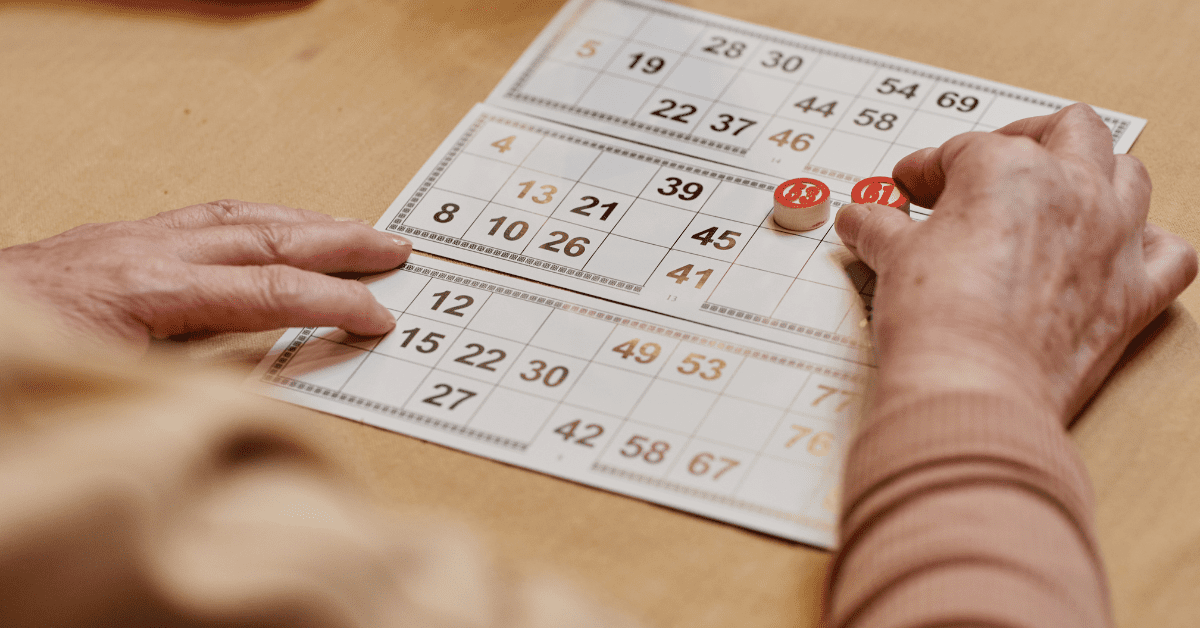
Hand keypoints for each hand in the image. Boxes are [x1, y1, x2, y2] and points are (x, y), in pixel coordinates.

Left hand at [0, 200, 411, 351]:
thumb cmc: (22, 359)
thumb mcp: (111, 388)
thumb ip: (189, 385)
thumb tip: (266, 392)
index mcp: (148, 291)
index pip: (266, 291)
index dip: (332, 302)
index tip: (379, 316)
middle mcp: (148, 252)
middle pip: (265, 237)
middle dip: (338, 241)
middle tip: (395, 247)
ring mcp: (134, 239)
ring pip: (238, 216)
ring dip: (305, 221)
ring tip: (354, 229)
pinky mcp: (120, 240)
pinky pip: (207, 215)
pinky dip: (258, 217)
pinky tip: (275, 225)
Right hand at [836, 104, 1196, 420]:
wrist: (974, 389)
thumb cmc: (938, 320)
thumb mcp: (895, 258)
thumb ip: (881, 229)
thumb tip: (861, 219)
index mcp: (1008, 169)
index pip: (963, 149)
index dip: (929, 168)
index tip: (911, 190)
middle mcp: (1072, 190)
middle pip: (1069, 129)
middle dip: (1029, 136)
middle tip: (993, 163)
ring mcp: (1112, 239)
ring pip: (1130, 174)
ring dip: (1097, 175)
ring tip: (1060, 193)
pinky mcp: (1133, 294)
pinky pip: (1171, 253)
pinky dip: (1151, 246)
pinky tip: (1122, 249)